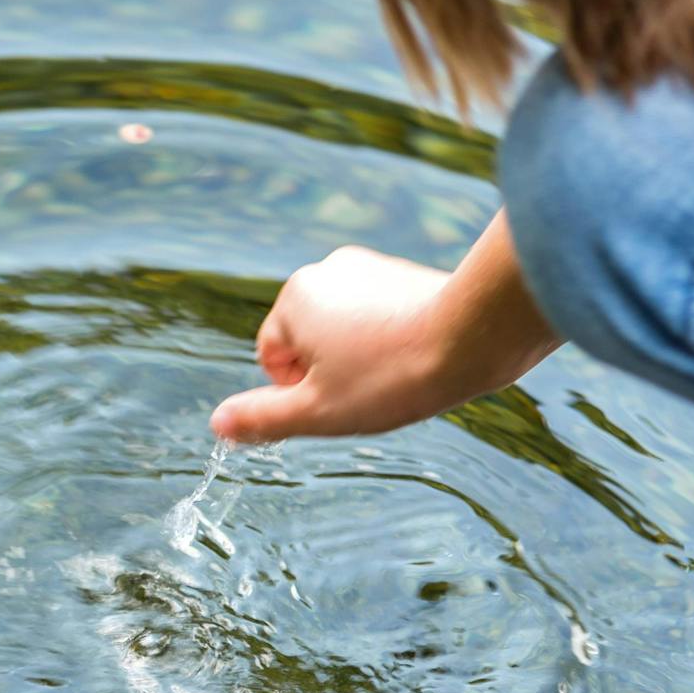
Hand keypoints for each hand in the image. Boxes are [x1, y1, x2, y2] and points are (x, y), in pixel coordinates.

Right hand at [210, 213, 560, 442]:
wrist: (474, 336)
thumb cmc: (393, 376)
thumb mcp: (319, 411)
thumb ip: (263, 418)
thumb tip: (218, 425)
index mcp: (294, 298)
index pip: (272, 357)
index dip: (302, 389)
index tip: (342, 395)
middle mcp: (325, 271)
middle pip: (308, 339)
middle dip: (332, 368)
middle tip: (372, 386)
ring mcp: (367, 266)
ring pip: (344, 328)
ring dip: (360, 353)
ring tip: (397, 370)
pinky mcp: (403, 271)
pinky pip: (378, 314)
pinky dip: (389, 337)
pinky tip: (416, 351)